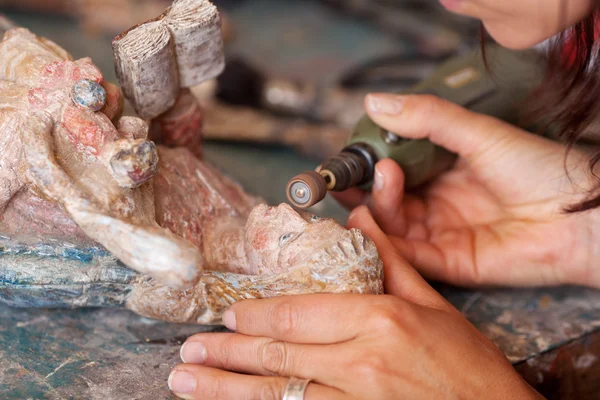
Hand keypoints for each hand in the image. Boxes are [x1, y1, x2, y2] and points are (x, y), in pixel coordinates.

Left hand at [167, 208, 541, 399]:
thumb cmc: (469, 367)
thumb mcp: (433, 305)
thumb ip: (389, 261)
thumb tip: (360, 218)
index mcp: (379, 319)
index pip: (298, 314)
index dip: (255, 316)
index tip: (226, 318)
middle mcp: (361, 361)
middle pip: (278, 354)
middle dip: (225, 354)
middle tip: (187, 353)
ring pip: (277, 392)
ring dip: (226, 389)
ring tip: (186, 383)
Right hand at [334, 93, 599, 287]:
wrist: (579, 215)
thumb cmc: (539, 169)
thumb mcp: (478, 133)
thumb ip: (427, 118)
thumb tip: (374, 102)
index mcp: (445, 171)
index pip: (396, 167)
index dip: (372, 162)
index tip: (354, 151)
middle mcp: (439, 203)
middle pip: (389, 200)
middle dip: (368, 186)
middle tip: (357, 171)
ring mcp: (442, 234)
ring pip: (393, 226)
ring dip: (379, 206)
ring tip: (386, 180)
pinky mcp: (448, 263)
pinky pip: (407, 255)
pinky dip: (385, 242)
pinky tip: (374, 220)